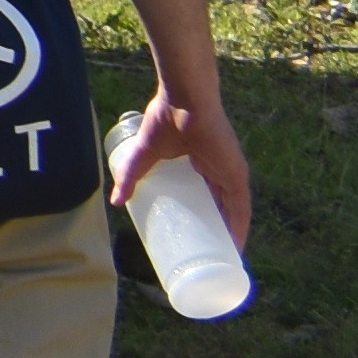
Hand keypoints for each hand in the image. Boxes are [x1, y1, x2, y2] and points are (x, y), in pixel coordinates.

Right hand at [110, 74, 250, 246]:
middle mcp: (222, 171)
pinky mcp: (236, 176)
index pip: (210, 194)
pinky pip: (241, 210)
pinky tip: (235, 247)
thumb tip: (116, 201)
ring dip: (231, 234)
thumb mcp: (146, 153)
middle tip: (206, 251)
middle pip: (224, 207)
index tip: (196, 234)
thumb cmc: (166, 119)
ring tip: (221, 256)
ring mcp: (231, 174)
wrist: (185, 101)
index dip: (205, 215)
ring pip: (235, 213)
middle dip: (217, 229)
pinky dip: (239, 229)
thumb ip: (131, 175)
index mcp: (204, 163)